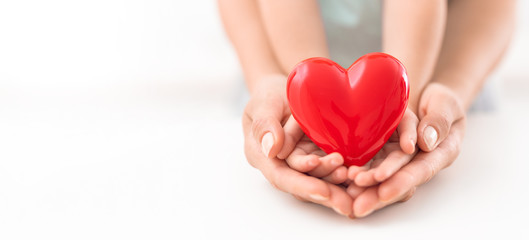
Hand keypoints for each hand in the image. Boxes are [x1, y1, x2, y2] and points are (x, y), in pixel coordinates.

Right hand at [242, 74, 352, 216]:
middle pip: (302, 185)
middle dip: (325, 194)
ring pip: (317, 179)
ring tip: (358, 183)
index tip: (323, 192)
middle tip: (347, 203)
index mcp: (262, 156)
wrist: (283, 88)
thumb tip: (271, 148)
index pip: (281, 177)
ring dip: (337, 184)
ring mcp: (299, 161)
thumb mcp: (263, 104)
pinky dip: (343, 173)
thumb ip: (265, 125)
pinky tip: (361, 176)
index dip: (302, 185)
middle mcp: (281, 164)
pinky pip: (329, 168)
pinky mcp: (315, 155)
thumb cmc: (268, 95)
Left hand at [348, 83, 465, 217]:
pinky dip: (360, 174)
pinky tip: (343, 182)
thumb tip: (426, 142)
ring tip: (347, 195)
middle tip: (358, 206)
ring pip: (383, 178)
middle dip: (377, 194)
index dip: (402, 182)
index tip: (385, 192)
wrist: (430, 100)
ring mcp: (401, 160)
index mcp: (440, 153)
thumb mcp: (446, 105)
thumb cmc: (441, 102)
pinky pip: (372, 166)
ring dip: (366, 188)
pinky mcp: (386, 154)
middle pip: (398, 180)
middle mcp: (419, 162)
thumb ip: (439, 122)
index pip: (420, 171)